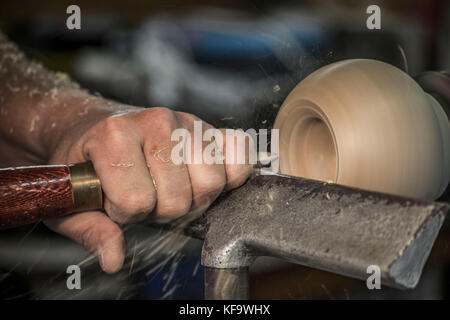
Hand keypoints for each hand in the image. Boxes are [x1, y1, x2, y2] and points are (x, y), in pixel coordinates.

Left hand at [45, 106, 252, 272]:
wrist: (93, 123)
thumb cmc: (86, 158)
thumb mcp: (74, 196)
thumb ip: (91, 230)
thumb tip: (114, 258)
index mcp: (115, 136)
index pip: (138, 201)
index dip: (126, 213)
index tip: (116, 200)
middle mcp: (157, 122)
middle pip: (181, 196)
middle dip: (162, 209)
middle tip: (146, 194)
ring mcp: (187, 122)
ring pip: (212, 182)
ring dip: (193, 195)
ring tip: (170, 185)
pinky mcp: (210, 127)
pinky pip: (240, 153)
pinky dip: (230, 173)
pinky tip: (201, 176)